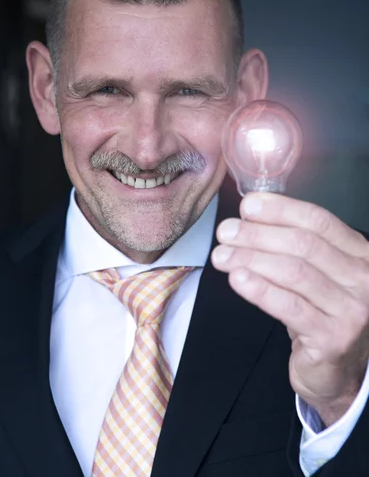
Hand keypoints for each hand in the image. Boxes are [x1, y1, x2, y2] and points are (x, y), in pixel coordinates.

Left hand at [211, 192, 368, 425]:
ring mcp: (352, 310)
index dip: (280, 210)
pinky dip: (259, 289)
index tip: (247, 206)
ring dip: (251, 259)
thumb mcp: (319, 274)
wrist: (338, 370)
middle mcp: (364, 279)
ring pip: (294, 272)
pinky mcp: (333, 338)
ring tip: (222, 255)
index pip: (319, 221)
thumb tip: (250, 215)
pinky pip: (289, 306)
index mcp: (360, 254)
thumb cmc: (322, 313)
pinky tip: (237, 279)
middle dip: (258, 234)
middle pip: (303, 245)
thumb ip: (295, 245)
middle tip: (225, 232)